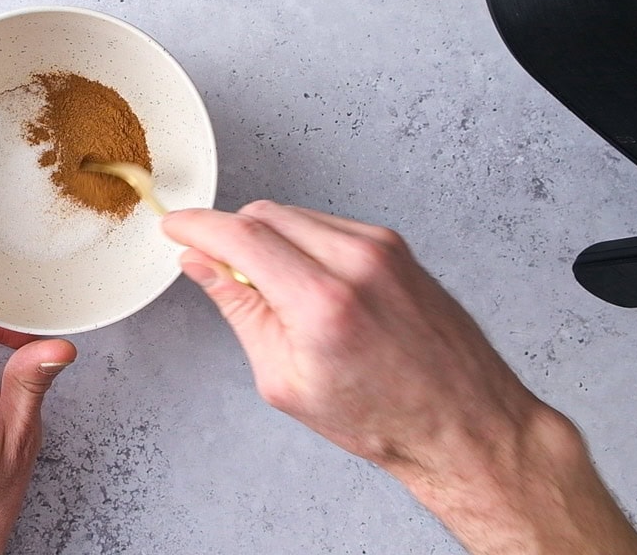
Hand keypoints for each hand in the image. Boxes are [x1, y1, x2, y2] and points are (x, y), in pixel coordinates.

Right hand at [162, 201, 636, 554]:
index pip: (240, 235)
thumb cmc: (380, 417)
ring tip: (275, 290)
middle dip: (230, 234)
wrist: (462, 422)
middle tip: (220, 269)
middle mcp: (356, 263)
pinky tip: (308, 284)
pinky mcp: (394, 244)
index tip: (174, 224)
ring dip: (267, 238)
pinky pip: (326, 224)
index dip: (196, 225)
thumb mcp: (284, 379)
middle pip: (263, 214)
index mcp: (322, 303)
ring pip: (293, 214)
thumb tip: (200, 263)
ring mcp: (381, 247)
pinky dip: (301, 242)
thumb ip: (239, 308)